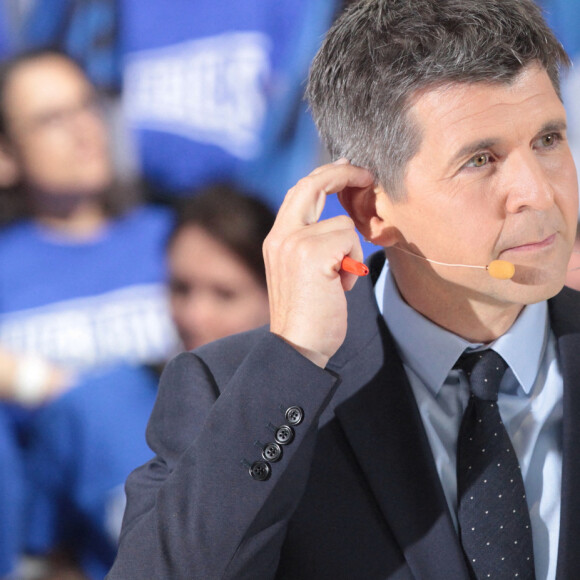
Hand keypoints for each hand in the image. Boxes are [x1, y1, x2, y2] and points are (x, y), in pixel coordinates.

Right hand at [263, 160, 373, 367]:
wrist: (298, 347)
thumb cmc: (309, 315)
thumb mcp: (302, 272)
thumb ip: (311, 243)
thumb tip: (339, 221)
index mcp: (276, 240)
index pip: (299, 192)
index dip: (325, 176)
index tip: (346, 168)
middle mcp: (280, 236)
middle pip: (312, 184)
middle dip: (344, 174)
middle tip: (366, 175)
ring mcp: (293, 243)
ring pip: (343, 223)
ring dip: (350, 253)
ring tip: (338, 281)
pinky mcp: (311, 253)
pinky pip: (349, 239)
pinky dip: (353, 263)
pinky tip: (340, 286)